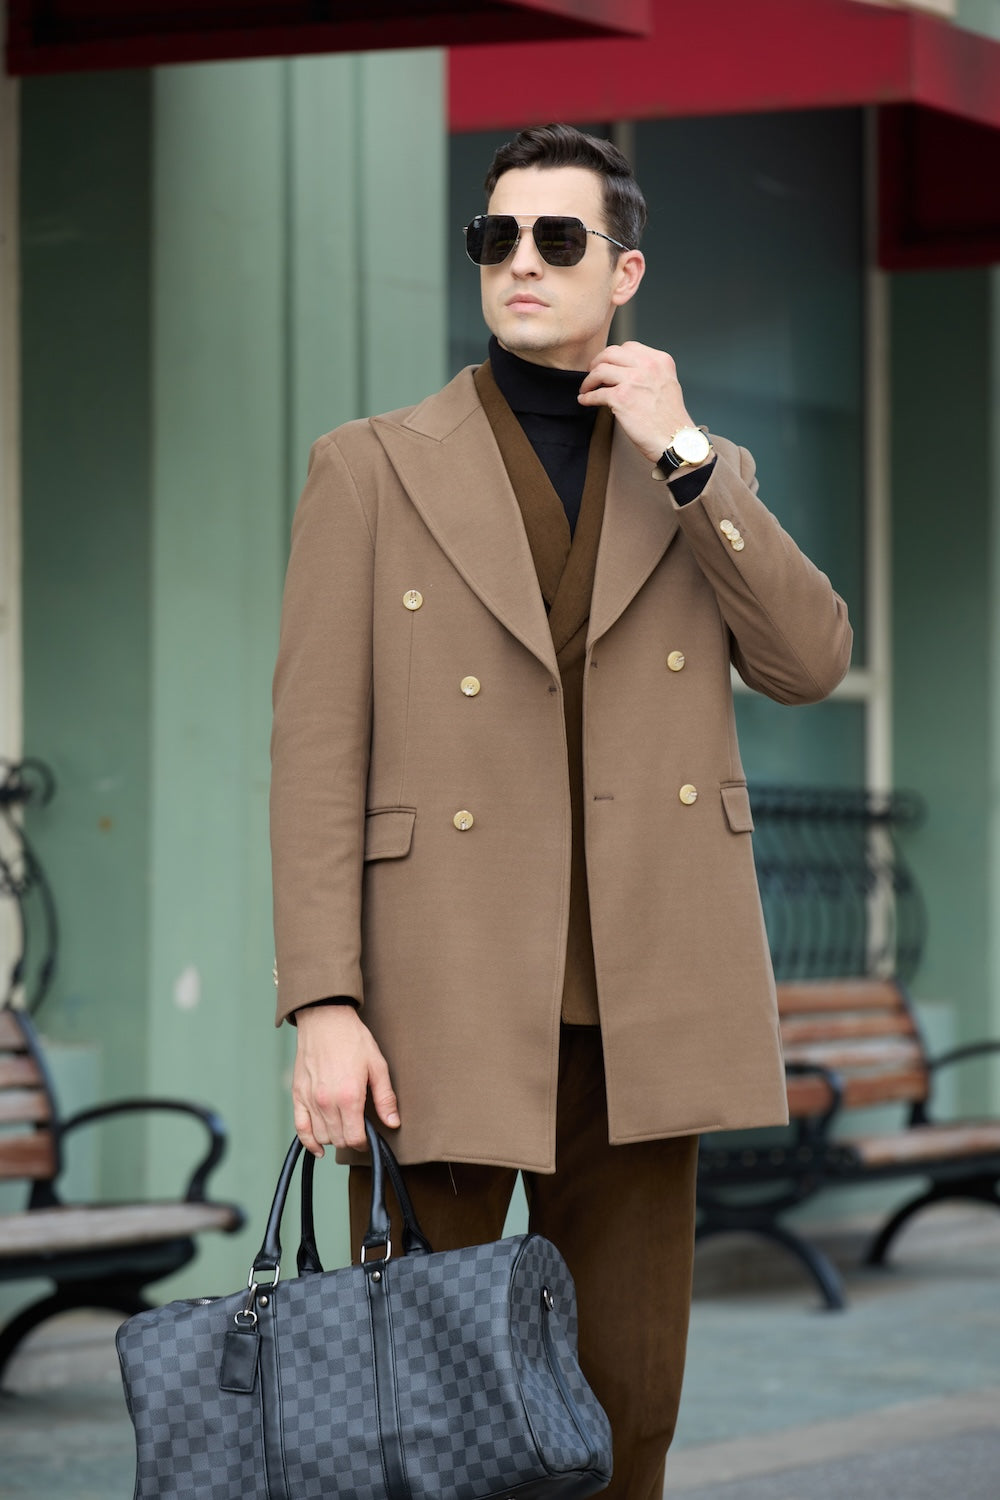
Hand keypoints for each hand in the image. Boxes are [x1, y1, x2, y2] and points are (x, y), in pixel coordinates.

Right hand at [292, 1005, 399, 1155]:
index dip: (364, 1142)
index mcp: (349, 1096)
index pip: (354, 1138)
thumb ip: (385, 1098)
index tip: (369, 1137)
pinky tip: (319, 1146)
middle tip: (358, 1129)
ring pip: (321, 1136)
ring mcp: (310, 1099)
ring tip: (343, 1127)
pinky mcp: (298, 1094)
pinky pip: (300, 1128)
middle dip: (351, 1138)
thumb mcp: (377, 1065)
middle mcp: (327, 1102)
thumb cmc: (353, 1040)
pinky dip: (309, 1141)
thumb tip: (393, 1123)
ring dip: (334, 1137)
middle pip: (338, 1139)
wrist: (325, 1019)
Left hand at [577, 341, 694, 462]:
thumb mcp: (666, 383)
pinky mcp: (621, 397)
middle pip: (611, 353)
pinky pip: (596, 393)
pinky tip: (585, 401)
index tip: (606, 364)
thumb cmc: (670, 419)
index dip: (613, 356)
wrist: (675, 439)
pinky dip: (587, 397)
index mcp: (660, 360)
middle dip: (597, 362)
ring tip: (586, 389)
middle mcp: (648, 366)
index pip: (629, 347)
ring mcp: (634, 380)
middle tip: (591, 373)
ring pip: (600, 370)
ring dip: (589, 380)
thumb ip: (649, 372)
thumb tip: (623, 372)